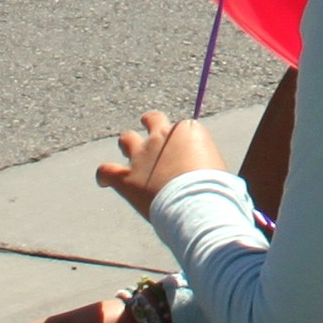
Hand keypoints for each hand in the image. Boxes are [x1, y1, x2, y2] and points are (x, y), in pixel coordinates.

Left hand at [102, 111, 225, 215]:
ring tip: (130, 157)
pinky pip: (106, 170)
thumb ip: (207, 164)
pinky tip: (105, 181)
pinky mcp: (126, 178)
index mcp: (188, 130)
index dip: (183, 142)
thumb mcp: (219, 168)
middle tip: (152, 138)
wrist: (197, 203)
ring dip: (128, 146)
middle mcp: (162, 137)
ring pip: (126, 139)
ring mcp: (142, 156)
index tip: (186, 157)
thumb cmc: (215, 189)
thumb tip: (210, 178)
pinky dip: (104, 175)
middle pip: (152, 119)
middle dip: (150, 125)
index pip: (182, 128)